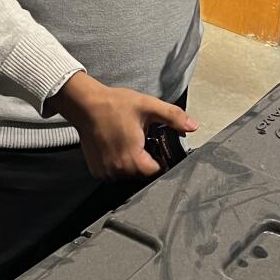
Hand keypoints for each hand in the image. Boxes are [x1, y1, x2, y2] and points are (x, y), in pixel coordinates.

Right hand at [52, 73, 196, 180]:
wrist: (86, 105)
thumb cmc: (114, 105)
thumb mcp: (148, 106)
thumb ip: (173, 117)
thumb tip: (193, 126)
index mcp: (133, 158)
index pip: (157, 170)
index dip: (161, 159)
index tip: (156, 146)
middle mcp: (118, 170)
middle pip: (142, 174)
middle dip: (146, 159)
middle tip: (141, 139)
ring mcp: (105, 172)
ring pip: (128, 174)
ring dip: (131, 162)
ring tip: (128, 141)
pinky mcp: (97, 171)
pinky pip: (115, 173)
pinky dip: (118, 163)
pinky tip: (116, 146)